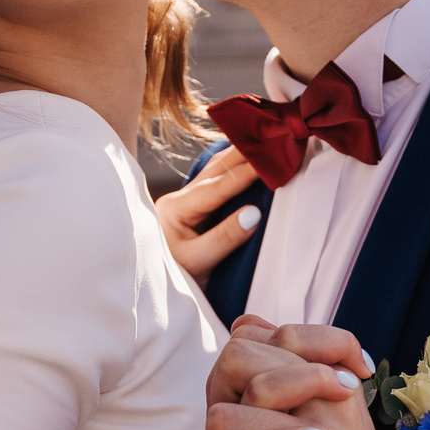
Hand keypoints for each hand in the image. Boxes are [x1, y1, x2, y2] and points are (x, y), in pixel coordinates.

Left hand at [154, 148, 262, 283]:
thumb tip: (254, 213)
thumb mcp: (197, 262)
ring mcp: (186, 200)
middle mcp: (179, 198)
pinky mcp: (195, 207)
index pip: (216, 186)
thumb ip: (224, 238)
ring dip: (241, 157)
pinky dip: (237, 170)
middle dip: (245, 154)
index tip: (270, 162)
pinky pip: (219, 182)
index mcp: (175, 208)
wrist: (154, 290)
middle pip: (216, 168)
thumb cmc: (174, 278)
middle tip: (274, 139)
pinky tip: (252, 162)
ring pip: (217, 170)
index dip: (245, 173)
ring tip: (267, 143)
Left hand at [207, 322, 394, 429]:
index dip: (246, 368)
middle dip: (226, 411)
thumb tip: (247, 322)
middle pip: (239, 368)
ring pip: (223, 423)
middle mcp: (332, 410)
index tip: (257, 411)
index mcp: (336, 388)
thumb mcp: (326, 423)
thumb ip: (290, 372)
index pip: (278, 335)